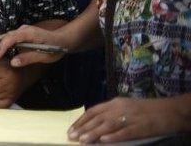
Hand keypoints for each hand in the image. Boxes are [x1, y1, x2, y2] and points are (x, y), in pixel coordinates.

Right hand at [0, 25, 67, 66]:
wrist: (64, 40)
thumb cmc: (56, 48)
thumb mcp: (45, 56)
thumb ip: (29, 58)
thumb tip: (13, 63)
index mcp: (29, 33)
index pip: (12, 38)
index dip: (3, 46)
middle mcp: (23, 30)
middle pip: (5, 38)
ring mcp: (21, 31)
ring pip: (5, 38)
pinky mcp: (21, 35)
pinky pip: (8, 39)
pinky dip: (0, 45)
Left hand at [68, 97, 186, 142]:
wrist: (170, 110)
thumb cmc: (148, 110)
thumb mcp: (127, 107)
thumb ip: (112, 113)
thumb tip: (96, 123)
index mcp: (116, 102)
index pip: (93, 111)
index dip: (81, 120)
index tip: (72, 129)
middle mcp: (120, 108)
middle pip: (98, 118)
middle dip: (83, 128)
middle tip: (72, 137)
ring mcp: (130, 117)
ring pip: (108, 125)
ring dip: (94, 133)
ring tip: (83, 140)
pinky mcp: (141, 127)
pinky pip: (125, 132)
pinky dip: (114, 136)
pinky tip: (104, 140)